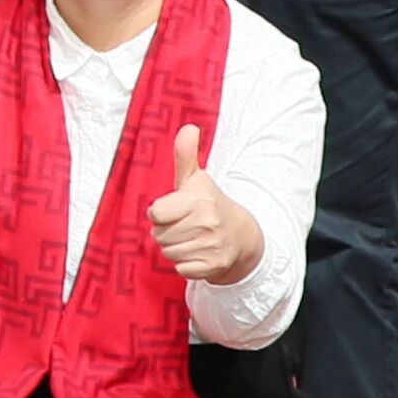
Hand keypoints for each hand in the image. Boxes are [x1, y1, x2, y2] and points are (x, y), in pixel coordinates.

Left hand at [147, 124, 263, 285]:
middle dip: (166, 232)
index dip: (159, 213)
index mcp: (199, 200)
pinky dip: (185, 264)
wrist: (241, 235)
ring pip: (168, 253)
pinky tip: (196, 253)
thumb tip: (188, 128)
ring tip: (190, 238)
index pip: (156, 213)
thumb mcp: (196, 179)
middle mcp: (206, 223)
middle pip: (159, 236)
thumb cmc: (209, 205)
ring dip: (174, 248)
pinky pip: (181, 269)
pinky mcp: (213, 266)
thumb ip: (185, 155)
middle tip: (182, 225)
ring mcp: (211, 246)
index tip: (171, 209)